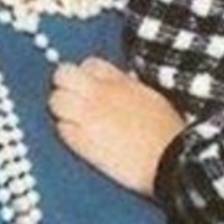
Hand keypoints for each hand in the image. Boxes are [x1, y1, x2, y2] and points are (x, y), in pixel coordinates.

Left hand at [49, 58, 184, 196]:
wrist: (168, 159)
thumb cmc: (165, 130)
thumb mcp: (149, 96)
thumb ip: (126, 86)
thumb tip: (115, 84)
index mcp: (119, 80)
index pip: (88, 64)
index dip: (86, 74)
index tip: (90, 85)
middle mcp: (100, 94)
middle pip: (63, 75)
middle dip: (64, 84)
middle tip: (72, 98)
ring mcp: (88, 117)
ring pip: (55, 101)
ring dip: (61, 108)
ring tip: (73, 119)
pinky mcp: (83, 142)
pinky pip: (61, 130)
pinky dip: (66, 131)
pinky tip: (78, 137)